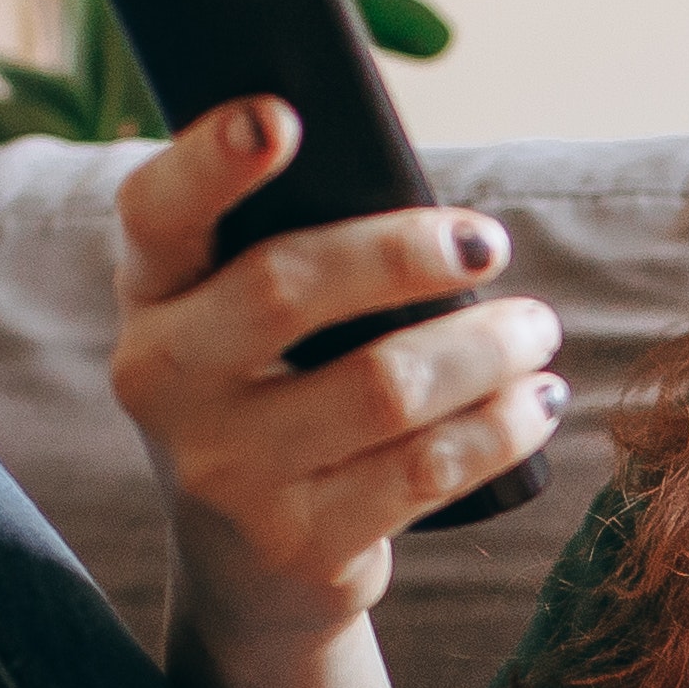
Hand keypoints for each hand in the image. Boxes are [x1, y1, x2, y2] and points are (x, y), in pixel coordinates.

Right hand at [110, 99, 564, 659]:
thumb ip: (295, 248)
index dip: (210, 160)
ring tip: (536, 330)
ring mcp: (226, 471)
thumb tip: (433, 201)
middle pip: (287, 289)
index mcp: (152, 295)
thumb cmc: (273, 395)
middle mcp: (164, 381)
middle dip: (407, 254)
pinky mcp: (300, 544)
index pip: (157, 212)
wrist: (249, 569)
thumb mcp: (242, 321)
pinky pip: (425, 470)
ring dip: (484, 348)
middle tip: (490, 242)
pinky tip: (536, 402)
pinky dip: (500, 426)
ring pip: (382, 386)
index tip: (279, 118)